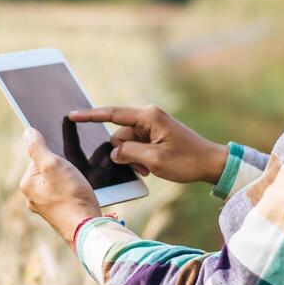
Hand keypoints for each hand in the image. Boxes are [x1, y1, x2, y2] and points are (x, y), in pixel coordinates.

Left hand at [19, 128, 102, 244]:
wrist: (87, 228)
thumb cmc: (71, 195)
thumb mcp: (53, 164)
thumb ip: (38, 147)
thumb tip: (27, 132)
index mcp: (27, 184)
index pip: (37, 156)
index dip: (55, 154)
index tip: (66, 161)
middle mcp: (32, 197)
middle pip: (48, 169)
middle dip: (62, 167)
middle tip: (74, 174)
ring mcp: (45, 207)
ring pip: (57, 181)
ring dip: (69, 178)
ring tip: (79, 184)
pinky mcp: (59, 213)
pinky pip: (64, 193)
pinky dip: (72, 190)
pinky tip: (80, 193)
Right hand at [66, 104, 228, 185]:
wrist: (211, 163)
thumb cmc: (187, 160)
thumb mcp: (154, 160)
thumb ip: (128, 153)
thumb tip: (113, 151)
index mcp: (148, 116)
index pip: (112, 114)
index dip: (90, 116)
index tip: (72, 115)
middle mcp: (148, 117)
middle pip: (119, 135)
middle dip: (123, 153)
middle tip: (141, 168)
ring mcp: (152, 126)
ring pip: (127, 143)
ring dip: (132, 159)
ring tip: (149, 170)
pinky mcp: (155, 135)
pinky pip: (137, 146)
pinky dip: (139, 158)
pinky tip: (151, 168)